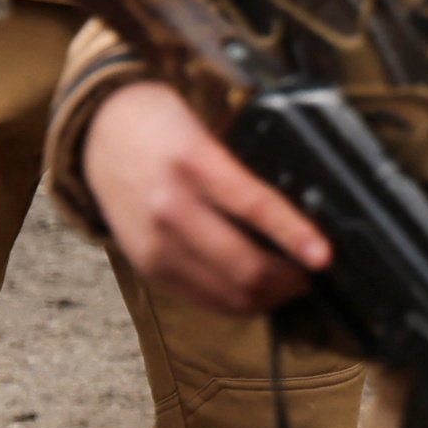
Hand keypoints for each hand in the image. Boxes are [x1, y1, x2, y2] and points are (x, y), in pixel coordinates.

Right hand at [84, 88, 328, 313]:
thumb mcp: (209, 131)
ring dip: (270, 295)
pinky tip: (257, 286)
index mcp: (194, 163)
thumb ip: (247, 167)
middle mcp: (171, 209)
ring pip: (229, 293)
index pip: (254, 207)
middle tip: (315, 269)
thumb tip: (306, 207)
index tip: (325, 256)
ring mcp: (156, 245)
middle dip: (291, 278)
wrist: (102, 135)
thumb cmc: (166, 127)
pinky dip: (239, 300)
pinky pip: (205, 300)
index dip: (295, 236)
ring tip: (292, 281)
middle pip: (245, 266)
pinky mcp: (149, 268)